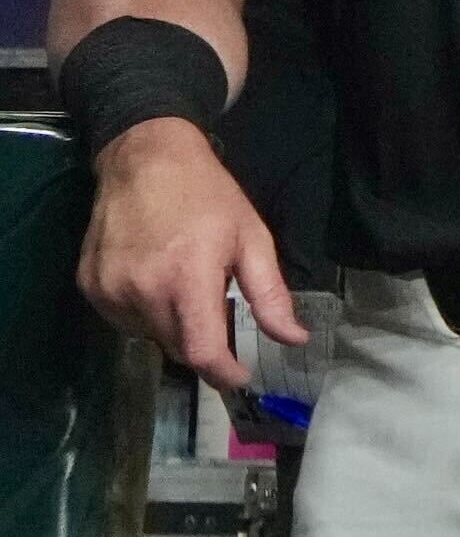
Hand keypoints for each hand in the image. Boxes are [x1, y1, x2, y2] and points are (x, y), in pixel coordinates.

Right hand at [78, 118, 301, 387]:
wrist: (144, 160)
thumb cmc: (207, 196)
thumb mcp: (252, 239)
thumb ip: (270, 296)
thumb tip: (293, 340)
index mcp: (186, 279)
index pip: (201, 351)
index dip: (223, 374)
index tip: (240, 376)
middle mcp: (141, 291)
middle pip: (177, 348)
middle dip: (203, 343)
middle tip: (218, 311)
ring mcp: (108, 290)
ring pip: (150, 336)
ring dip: (173, 326)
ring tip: (185, 286)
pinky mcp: (89, 286)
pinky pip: (123, 320)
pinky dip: (144, 313)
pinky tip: (156, 280)